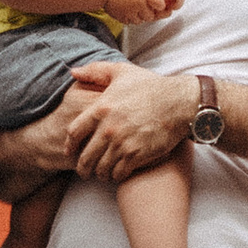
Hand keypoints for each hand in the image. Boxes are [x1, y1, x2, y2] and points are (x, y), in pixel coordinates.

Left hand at [63, 60, 196, 180]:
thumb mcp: (121, 71)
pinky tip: (118, 173)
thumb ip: (95, 71)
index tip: (69, 151)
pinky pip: (118, 173)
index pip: (74, 132)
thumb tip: (73, 72)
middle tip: (84, 171)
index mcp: (101, 108)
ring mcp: (122, 143)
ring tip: (102, 174)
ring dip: (99, 174)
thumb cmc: (150, 86)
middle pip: (85, 157)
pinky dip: (116, 176)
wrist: (178, 102)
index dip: (69, 144)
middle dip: (82, 167)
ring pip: (101, 168)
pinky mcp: (136, 154)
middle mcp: (108, 128)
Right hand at [94, 0, 172, 27]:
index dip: (160, 4)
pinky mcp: (121, 18)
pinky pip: (129, 22)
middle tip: (145, 7)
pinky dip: (129, 19)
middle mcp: (139, 4)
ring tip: (134, 10)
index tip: (158, 3)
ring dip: (139, 17)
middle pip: (150, 15)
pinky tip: (126, 12)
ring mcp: (130, 13)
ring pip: (140, 21)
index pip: (159, 3)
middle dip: (149, 12)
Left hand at [107, 0, 184, 19]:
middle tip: (167, 5)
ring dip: (164, 12)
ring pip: (166, 11)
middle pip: (176, 2)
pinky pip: (153, 14)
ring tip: (156, 11)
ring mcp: (156, 0)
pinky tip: (146, 13)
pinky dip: (152, 15)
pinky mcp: (147, 7)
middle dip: (175, 4)